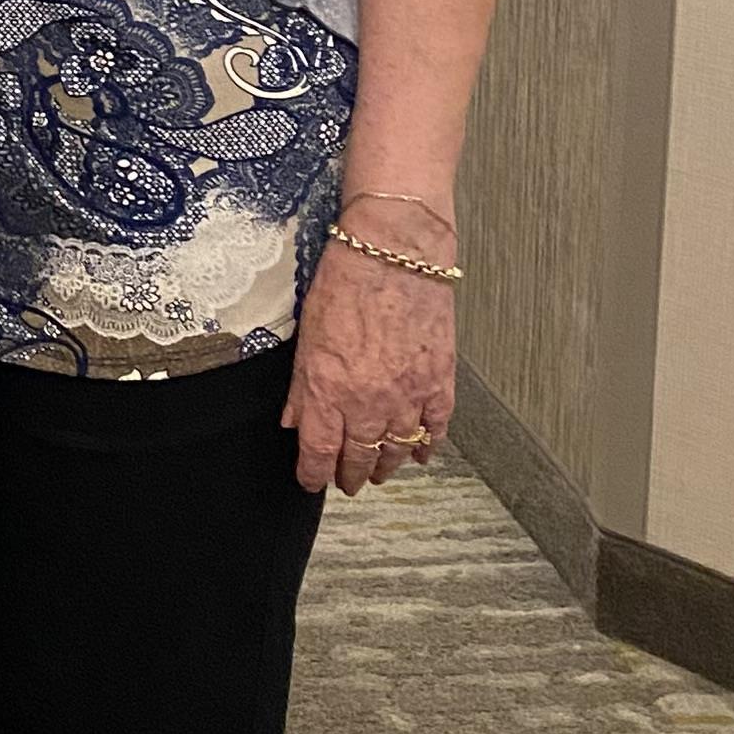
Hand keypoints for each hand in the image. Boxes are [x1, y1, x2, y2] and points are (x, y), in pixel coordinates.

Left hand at [283, 235, 453, 496]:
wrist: (395, 250)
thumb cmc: (346, 281)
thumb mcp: (307, 334)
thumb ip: (301, 387)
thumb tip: (293, 421)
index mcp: (330, 392)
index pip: (319, 453)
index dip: (313, 474)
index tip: (311, 481)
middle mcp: (370, 402)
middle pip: (359, 458)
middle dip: (350, 475)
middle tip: (346, 482)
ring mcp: (409, 394)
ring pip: (398, 450)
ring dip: (386, 466)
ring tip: (378, 472)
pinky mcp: (439, 380)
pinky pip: (435, 428)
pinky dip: (427, 446)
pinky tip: (421, 454)